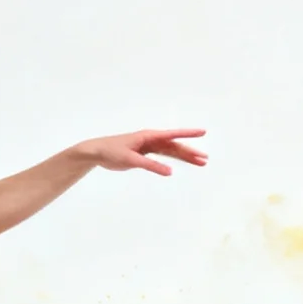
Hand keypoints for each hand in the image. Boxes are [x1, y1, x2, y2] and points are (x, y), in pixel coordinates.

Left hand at [70, 129, 207, 175]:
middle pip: (175, 146)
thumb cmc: (112, 152)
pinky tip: (180, 165)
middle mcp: (151, 140)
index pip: (172, 135)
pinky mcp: (144, 154)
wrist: (97, 153)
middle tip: (205, 159)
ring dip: (184, 157)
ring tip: (200, 162)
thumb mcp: (131, 160)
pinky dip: (171, 161)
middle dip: (190, 152)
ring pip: (171, 152)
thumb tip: (170, 172)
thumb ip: (150, 165)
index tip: (202, 132)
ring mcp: (148, 147)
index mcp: (149, 136)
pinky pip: (162, 157)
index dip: (188, 134)